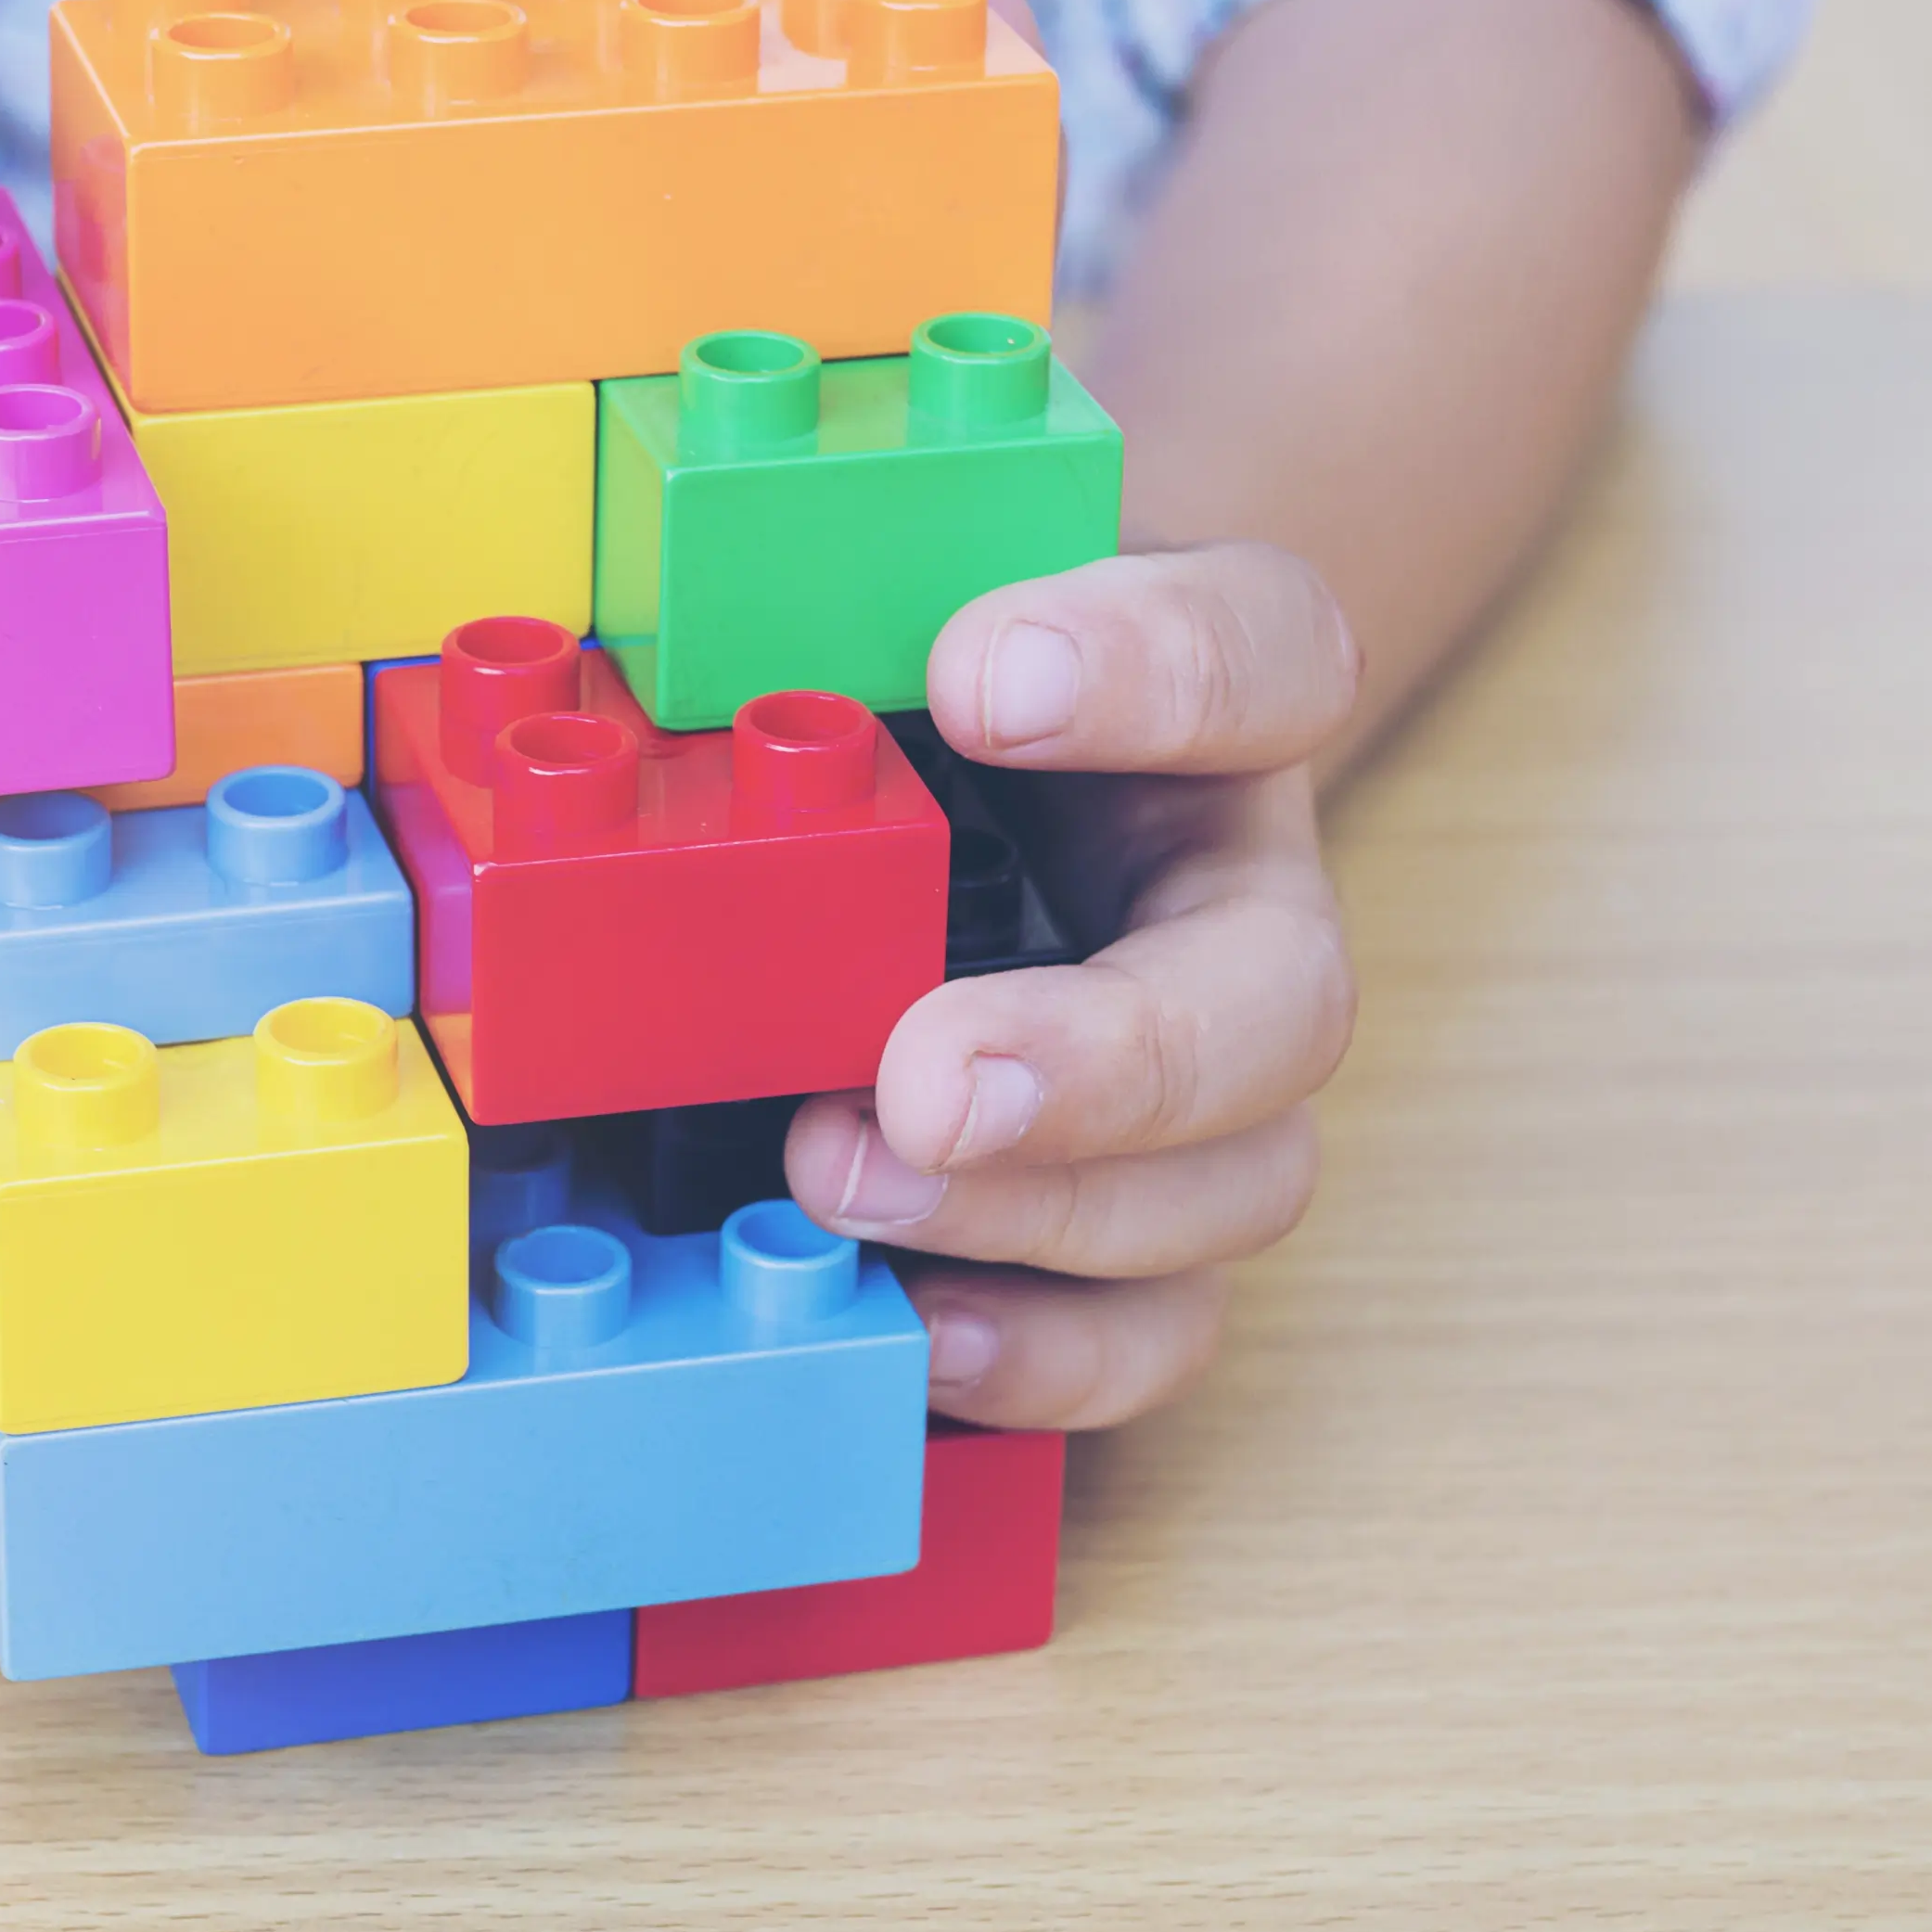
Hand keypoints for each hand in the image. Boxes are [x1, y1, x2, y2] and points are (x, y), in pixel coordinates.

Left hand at [786, 545, 1361, 1428]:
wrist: (943, 757)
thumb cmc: (906, 658)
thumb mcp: (868, 583)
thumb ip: (817, 588)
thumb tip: (648, 626)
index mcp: (1198, 698)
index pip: (1262, 647)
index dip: (1152, 670)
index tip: (978, 676)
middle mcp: (1227, 895)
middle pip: (1283, 994)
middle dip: (1113, 1057)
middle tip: (927, 1076)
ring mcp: (1201, 1074)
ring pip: (1235, 1184)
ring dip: (1048, 1215)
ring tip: (842, 1182)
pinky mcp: (1130, 1211)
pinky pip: (1156, 1322)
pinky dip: (1047, 1347)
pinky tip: (909, 1329)